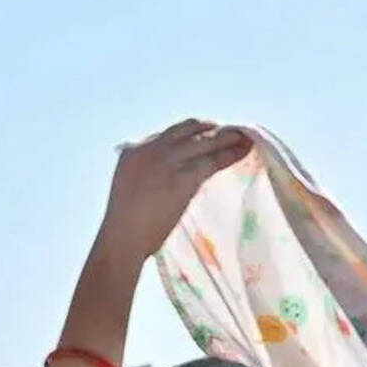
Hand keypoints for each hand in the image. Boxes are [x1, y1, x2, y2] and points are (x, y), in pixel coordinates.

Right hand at [105, 118, 250, 257]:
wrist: (122, 238)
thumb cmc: (125, 225)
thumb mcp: (129, 189)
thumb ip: (146, 175)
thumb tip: (166, 178)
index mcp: (134, 150)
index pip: (168, 134)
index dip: (190, 133)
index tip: (204, 134)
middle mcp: (151, 149)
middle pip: (187, 130)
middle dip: (209, 129)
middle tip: (228, 130)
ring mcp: (167, 161)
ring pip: (204, 142)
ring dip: (227, 137)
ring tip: (244, 136)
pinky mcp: (183, 177)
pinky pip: (212, 161)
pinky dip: (230, 154)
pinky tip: (244, 152)